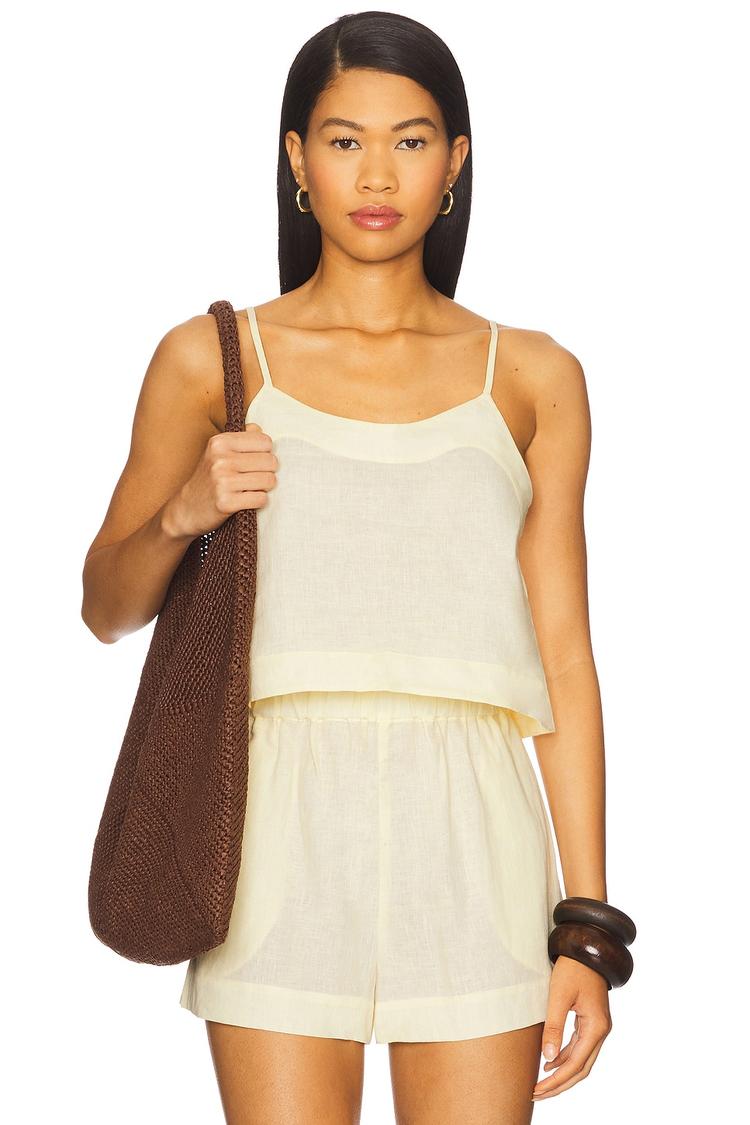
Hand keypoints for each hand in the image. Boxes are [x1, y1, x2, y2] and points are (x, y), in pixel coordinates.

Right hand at [166, 423, 277, 538]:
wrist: (187, 508)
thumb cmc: (209, 478)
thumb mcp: (218, 452)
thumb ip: (241, 437)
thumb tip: (260, 429)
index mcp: (220, 442)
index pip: (265, 441)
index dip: (266, 453)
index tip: (256, 461)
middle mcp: (220, 459)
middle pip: (270, 461)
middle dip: (268, 471)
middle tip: (255, 478)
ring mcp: (223, 481)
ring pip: (269, 480)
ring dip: (265, 487)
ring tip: (251, 489)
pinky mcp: (226, 502)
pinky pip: (261, 499)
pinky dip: (258, 501)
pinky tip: (246, 500)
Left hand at [531, 955, 611, 1100]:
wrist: (586, 949)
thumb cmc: (573, 968)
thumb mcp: (558, 996)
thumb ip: (554, 1027)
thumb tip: (547, 1058)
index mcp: (597, 1027)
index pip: (575, 1064)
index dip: (556, 1080)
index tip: (537, 1089)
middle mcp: (601, 1031)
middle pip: (581, 1069)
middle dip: (559, 1084)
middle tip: (537, 1093)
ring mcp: (598, 1027)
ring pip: (581, 1060)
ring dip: (562, 1073)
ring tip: (540, 1082)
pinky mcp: (591, 1021)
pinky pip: (580, 1047)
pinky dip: (566, 1058)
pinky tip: (550, 1062)